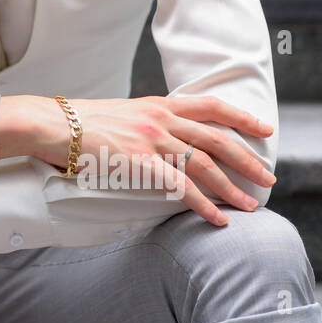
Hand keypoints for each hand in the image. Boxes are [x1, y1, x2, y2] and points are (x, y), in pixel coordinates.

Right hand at [26, 94, 276, 226]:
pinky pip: (180, 186)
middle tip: (268, 178)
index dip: (241, 115)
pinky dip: (203, 204)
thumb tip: (165, 136)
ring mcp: (151, 139)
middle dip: (247, 160)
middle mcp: (160, 118)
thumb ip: (148, 121)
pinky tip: (217, 218)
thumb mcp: (123, 112)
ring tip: (249, 205)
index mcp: (158, 104)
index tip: (264, 127)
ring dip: (231, 188)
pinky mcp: (139, 162)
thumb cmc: (81, 121)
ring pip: (204, 165)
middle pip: (216, 138)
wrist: (54, 124)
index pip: (210, 106)